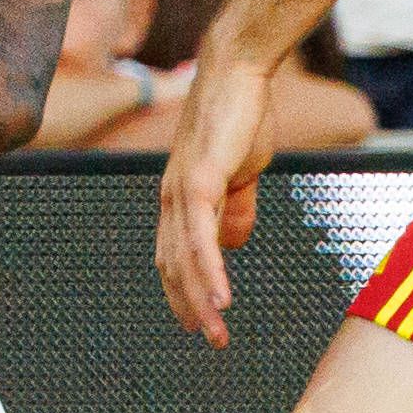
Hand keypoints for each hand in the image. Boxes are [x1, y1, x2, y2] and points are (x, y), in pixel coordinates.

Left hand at [155, 54, 274, 345]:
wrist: (238, 73)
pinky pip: (202, 238)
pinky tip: (222, 300)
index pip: (174, 255)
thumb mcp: (240, 172)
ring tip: (217, 334)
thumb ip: (235, 209)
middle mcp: (171, 198)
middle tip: (210, 340)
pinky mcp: (198, 181)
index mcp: (179, 198)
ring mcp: (181, 191)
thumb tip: (233, 245)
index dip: (183, 289)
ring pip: (186, 259)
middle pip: (175, 265)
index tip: (198, 320)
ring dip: (201, 301)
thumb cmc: (240, 116)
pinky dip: (210, 272)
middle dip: (190, 306)